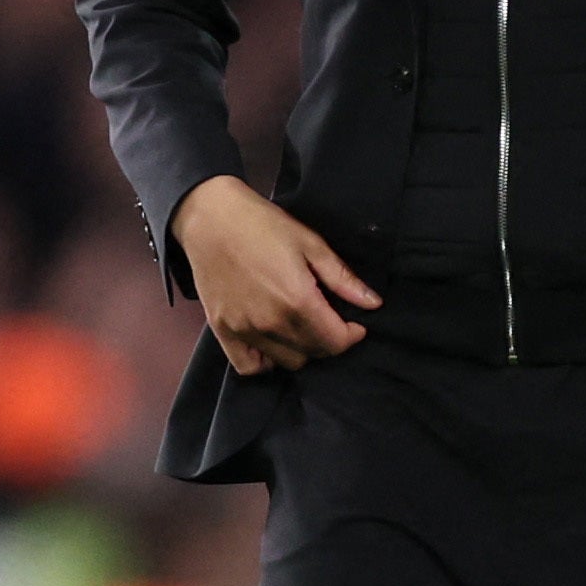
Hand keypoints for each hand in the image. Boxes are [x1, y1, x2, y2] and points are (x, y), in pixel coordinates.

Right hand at [175, 175, 380, 371]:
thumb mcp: (311, 244)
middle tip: (327, 320)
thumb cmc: (263, 225)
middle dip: (328, 340)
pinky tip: (273, 342)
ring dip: (301, 350)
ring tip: (301, 327)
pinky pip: (249, 367)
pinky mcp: (223, 330)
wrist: (211, 218)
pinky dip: (265, 362)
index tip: (354, 325)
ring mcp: (245, 329)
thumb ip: (343, 279)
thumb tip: (374, 304)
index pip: (335, 342)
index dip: (351, 336)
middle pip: (313, 353)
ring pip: (286, 362)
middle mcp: (271, 322)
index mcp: (298, 300)